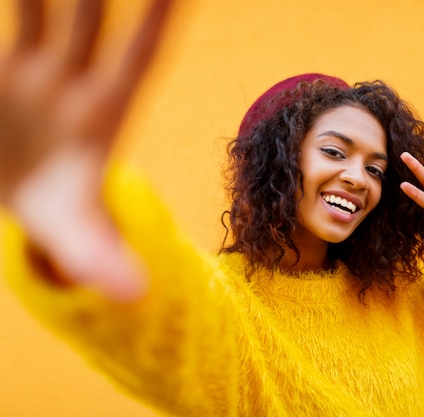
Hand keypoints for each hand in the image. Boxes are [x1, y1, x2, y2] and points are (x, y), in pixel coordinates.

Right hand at [0, 0, 172, 300]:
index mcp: (106, 115)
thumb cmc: (63, 215)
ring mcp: (39, 69)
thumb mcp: (80, 239)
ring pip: (46, 8)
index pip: (139, 61)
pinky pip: (18, 19)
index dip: (156, 24)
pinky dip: (18, 0)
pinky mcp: (7, 68)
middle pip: (94, 20)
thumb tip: (137, 296)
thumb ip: (105, 262)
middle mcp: (77, 83)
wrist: (25, 197)